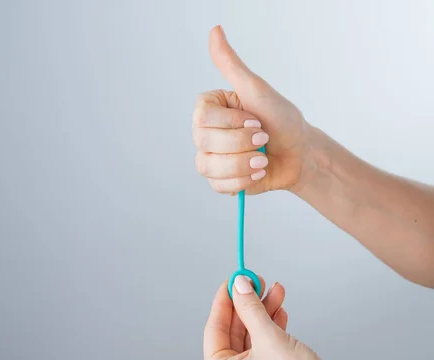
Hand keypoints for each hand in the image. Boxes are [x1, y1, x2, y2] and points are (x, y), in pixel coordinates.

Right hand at [193, 25, 318, 194]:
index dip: (231, 123)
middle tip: (263, 138)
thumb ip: (231, 64)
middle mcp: (206, 134)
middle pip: (204, 143)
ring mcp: (212, 158)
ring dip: (243, 164)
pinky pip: (218, 186)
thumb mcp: (256, 89)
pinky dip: (242, 181)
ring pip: (209, 167)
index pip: (201, 118)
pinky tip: (258, 171)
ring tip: (262, 158)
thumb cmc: (282, 119)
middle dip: (241, 143)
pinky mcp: (221, 181)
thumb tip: (215, 30)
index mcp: (211, 110)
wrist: (301, 153)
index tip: (255, 119)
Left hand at [202, 276, 343, 359]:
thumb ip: (251, 309)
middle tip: (255, 281)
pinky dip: (271, 324)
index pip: (214, 327)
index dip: (224, 300)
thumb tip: (240, 286)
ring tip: (274, 291)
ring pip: (251, 332)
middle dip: (248, 303)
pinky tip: (279, 310)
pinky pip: (262, 342)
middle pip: (234, 328)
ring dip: (263, 310)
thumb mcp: (269, 339)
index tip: (233, 280)